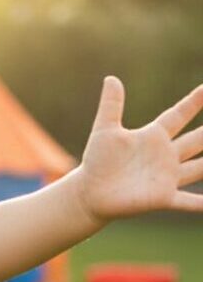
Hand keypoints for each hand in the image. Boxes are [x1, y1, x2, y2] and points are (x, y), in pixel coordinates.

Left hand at [75, 77, 202, 222]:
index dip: (195, 101)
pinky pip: (188, 201)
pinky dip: (201, 203)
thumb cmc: (97, 162)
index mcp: (154, 137)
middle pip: (199, 139)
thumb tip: (111, 78)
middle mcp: (166, 155)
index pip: (180, 114)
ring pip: (201, 167)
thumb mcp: (104, 131)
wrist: (89, 193)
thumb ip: (111, 106)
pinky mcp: (162, 197)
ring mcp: (167, 177)